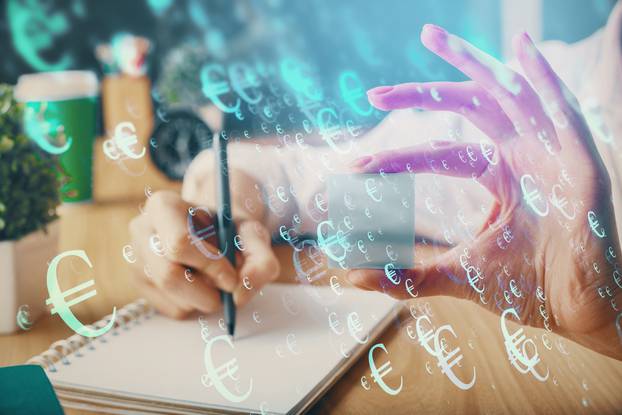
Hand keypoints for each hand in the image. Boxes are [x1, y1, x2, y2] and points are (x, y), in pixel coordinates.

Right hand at [128, 188, 278, 318]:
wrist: (214, 230)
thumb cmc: (230, 229)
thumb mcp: (252, 234)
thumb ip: (259, 259)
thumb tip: (239, 295)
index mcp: (163, 206)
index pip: (178, 244)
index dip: (209, 266)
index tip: (231, 275)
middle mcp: (142, 231)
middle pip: (169, 276)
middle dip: (206, 290)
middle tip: (229, 287)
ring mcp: (137, 259)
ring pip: (172, 297)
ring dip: (205, 298)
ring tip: (217, 279)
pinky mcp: (141, 284)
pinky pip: (173, 310)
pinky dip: (198, 305)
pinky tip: (203, 285)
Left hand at [347, 24, 621, 358]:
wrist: (579, 310)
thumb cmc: (527, 286)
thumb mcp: (459, 271)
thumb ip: (409, 273)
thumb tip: (355, 275)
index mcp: (500, 174)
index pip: (443, 152)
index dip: (401, 156)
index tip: (359, 164)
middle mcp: (524, 154)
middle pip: (470, 109)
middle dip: (423, 94)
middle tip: (374, 93)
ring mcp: (552, 153)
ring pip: (510, 94)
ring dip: (473, 63)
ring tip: (433, 38)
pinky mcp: (580, 162)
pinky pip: (563, 112)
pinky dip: (545, 79)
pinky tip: (522, 48)